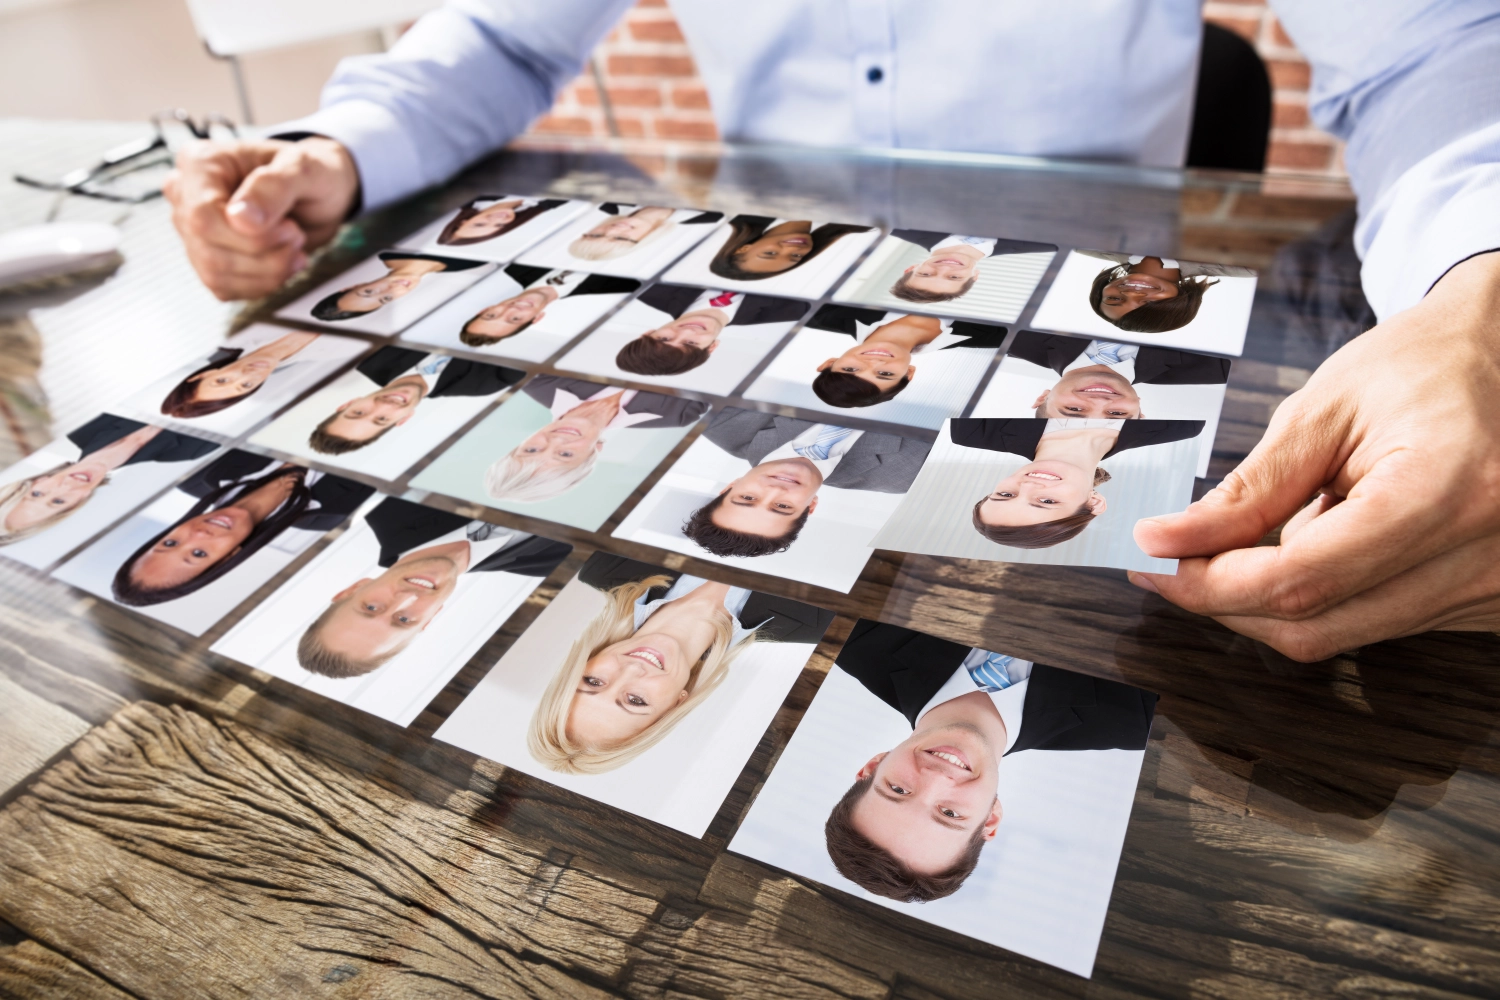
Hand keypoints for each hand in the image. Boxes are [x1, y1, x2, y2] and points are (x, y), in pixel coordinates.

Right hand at [163, 137, 358, 300]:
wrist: (319, 194)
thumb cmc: (309, 173)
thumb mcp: (304, 168)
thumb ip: (273, 187)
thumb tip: (240, 219)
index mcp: (200, 163)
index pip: (202, 216)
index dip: (248, 237)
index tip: (289, 227)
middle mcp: (186, 196)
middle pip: (208, 249)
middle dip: (265, 254)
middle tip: (296, 235)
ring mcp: (192, 230)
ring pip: (215, 274)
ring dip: (268, 272)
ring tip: (293, 247)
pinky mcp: (207, 260)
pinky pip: (225, 288)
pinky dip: (262, 283)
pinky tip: (282, 262)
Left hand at [1131, 251, 1499, 660]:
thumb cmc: (1422, 365)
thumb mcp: (1323, 410)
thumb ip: (1250, 489)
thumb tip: (1168, 542)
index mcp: (1447, 489)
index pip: (1304, 577)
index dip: (1213, 581)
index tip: (1153, 558)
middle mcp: (1484, 554)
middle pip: (1317, 622)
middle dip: (1226, 597)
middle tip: (1171, 557)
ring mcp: (1491, 587)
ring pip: (1341, 633)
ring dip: (1270, 597)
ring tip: (1243, 537)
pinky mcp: (1484, 601)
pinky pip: (1374, 622)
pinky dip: (1320, 594)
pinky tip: (1312, 540)